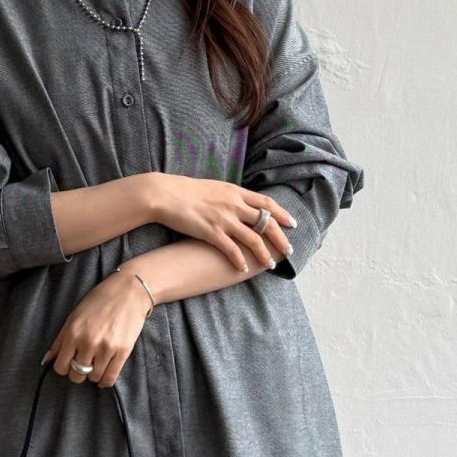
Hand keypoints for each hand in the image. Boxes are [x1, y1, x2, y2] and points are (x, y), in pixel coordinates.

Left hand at [40, 269, 151, 388]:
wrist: (128, 292)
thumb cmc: (99, 302)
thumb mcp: (74, 317)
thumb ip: (60, 340)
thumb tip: (47, 360)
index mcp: (73, 333)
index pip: (61, 367)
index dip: (64, 367)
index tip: (70, 363)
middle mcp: (87, 342)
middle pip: (76, 375)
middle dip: (78, 373)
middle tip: (84, 364)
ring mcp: (106, 348)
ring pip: (93, 377)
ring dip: (93, 374)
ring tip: (96, 364)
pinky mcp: (122, 352)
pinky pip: (109, 378)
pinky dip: (105, 381)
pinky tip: (104, 374)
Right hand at [148, 174, 295, 272]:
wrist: (165, 193)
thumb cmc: (186, 191)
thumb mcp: (214, 188)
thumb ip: (229, 196)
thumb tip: (240, 204)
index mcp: (235, 192)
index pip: (266, 202)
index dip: (281, 213)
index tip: (292, 223)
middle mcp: (234, 204)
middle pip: (265, 221)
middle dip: (280, 238)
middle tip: (289, 250)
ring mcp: (223, 219)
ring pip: (253, 238)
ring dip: (264, 253)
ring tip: (270, 265)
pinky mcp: (211, 232)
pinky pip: (231, 249)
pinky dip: (240, 260)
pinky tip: (245, 268)